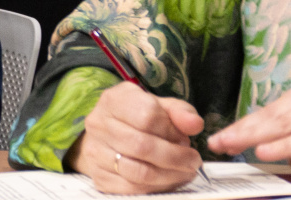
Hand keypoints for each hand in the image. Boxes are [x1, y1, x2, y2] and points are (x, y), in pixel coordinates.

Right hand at [67, 81, 203, 194]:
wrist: (108, 135)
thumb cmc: (138, 117)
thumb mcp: (159, 106)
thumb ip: (180, 112)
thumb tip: (195, 124)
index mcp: (114, 100)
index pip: (147, 115)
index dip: (171, 130)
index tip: (185, 138)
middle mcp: (99, 125)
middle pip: (142, 146)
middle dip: (175, 157)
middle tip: (193, 161)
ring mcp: (95, 152)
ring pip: (138, 172)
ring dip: (169, 175)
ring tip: (185, 172)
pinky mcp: (99, 177)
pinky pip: (132, 189)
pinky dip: (156, 188)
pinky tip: (169, 180)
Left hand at [206, 75, 290, 166]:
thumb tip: (288, 157)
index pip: (277, 107)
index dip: (250, 122)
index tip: (227, 133)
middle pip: (274, 113)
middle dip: (243, 128)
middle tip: (216, 140)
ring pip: (286, 123)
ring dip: (254, 135)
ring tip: (229, 144)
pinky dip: (285, 145)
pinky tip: (266, 151)